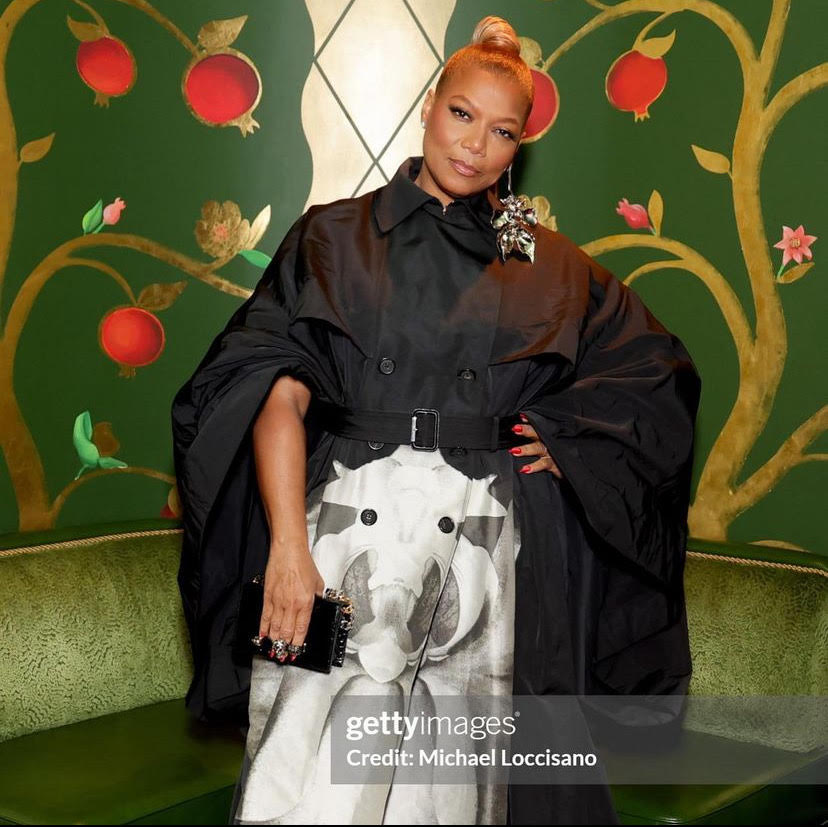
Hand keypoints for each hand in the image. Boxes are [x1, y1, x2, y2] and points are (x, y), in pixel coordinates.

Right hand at [260, 545, 324, 661]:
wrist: (288, 551)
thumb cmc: (303, 564)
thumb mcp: (318, 583)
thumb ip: (316, 598)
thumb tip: (315, 609)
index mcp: (305, 602)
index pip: (301, 630)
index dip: (298, 644)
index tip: (296, 652)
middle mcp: (291, 605)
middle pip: (286, 632)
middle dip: (285, 647)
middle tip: (284, 656)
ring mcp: (277, 601)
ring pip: (274, 627)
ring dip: (274, 641)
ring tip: (274, 651)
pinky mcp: (267, 596)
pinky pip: (264, 617)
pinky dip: (263, 628)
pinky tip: (262, 636)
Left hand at [509, 414, 562, 478]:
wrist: (572, 466)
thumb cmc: (560, 452)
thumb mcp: (552, 440)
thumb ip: (539, 430)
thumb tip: (523, 419)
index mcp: (548, 435)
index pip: (539, 425)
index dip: (531, 420)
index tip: (521, 417)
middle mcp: (549, 442)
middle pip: (538, 434)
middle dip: (527, 431)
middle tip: (516, 429)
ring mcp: (552, 453)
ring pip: (539, 449)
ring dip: (526, 450)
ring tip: (514, 451)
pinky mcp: (555, 465)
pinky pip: (543, 465)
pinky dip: (534, 467)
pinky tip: (525, 469)